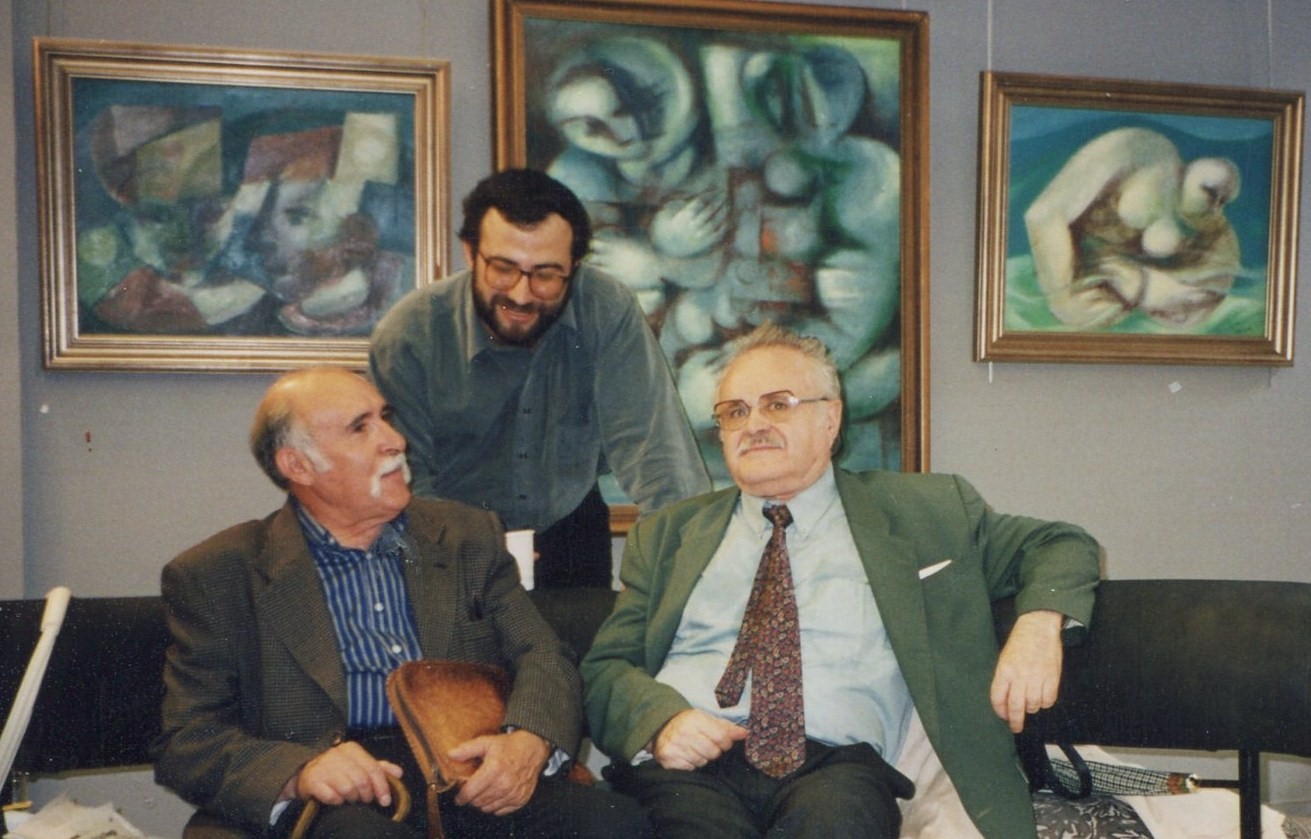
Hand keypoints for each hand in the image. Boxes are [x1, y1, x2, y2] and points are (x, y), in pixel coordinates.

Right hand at [288, 740, 402, 806]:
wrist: (306, 772)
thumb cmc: (337, 769)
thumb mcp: (359, 764)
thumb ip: (379, 768)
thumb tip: (399, 773)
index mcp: (352, 749)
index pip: (374, 768)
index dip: (382, 787)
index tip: (385, 800)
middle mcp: (337, 755)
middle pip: (362, 780)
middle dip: (366, 794)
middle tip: (365, 799)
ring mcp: (323, 767)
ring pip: (348, 789)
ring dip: (352, 798)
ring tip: (350, 798)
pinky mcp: (312, 781)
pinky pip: (332, 797)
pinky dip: (337, 801)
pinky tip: (336, 799)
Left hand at [449, 729, 549, 815]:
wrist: (533, 749)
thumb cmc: (509, 746)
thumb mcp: (486, 742)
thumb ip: (467, 749)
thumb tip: (450, 754)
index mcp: (493, 769)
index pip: (470, 792)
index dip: (461, 796)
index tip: (459, 797)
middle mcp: (504, 784)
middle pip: (478, 802)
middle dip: (472, 798)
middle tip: (472, 790)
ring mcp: (513, 793)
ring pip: (488, 808)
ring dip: (482, 802)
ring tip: (483, 792)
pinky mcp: (520, 799)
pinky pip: (500, 811)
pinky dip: (495, 806)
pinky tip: (495, 795)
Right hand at [650, 191, 728, 258]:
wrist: (668, 246)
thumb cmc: (671, 222)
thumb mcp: (669, 210)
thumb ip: (681, 200)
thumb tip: (696, 192)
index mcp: (682, 217)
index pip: (698, 203)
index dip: (708, 195)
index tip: (716, 189)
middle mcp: (690, 228)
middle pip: (707, 212)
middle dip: (717, 202)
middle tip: (724, 194)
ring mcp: (697, 237)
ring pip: (713, 223)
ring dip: (722, 213)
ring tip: (727, 205)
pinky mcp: (703, 244)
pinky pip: (716, 236)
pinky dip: (723, 227)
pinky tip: (727, 219)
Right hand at [651, 709, 747, 769]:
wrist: (662, 727)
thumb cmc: (690, 725)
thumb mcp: (707, 721)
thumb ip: (727, 728)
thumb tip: (744, 733)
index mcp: (696, 718)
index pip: (722, 737)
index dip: (725, 743)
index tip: (721, 742)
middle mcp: (684, 731)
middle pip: (713, 752)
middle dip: (713, 752)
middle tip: (705, 747)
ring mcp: (675, 745)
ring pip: (702, 762)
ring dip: (701, 759)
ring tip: (694, 751)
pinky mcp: (668, 758)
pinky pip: (690, 768)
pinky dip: (690, 765)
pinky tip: (686, 757)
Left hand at [990, 609, 1064, 732]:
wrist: (1038, 628)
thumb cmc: (1019, 644)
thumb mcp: (1004, 659)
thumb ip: (1004, 680)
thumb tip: (1005, 703)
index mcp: (1004, 671)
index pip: (998, 699)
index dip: (1000, 711)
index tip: (1003, 716)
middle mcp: (1020, 676)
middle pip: (1016, 707)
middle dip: (1015, 721)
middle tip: (1016, 727)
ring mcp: (1037, 678)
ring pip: (1033, 706)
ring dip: (1031, 708)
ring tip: (1029, 702)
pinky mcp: (1052, 678)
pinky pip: (1048, 700)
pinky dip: (1045, 702)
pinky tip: (1041, 696)